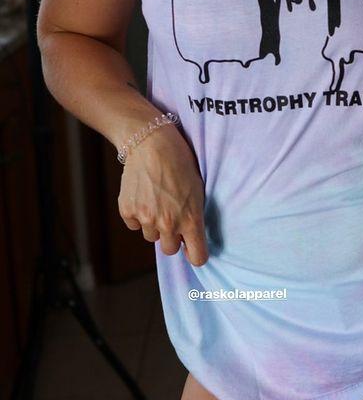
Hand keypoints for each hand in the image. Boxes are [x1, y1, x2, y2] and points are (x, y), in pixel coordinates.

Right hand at [118, 124, 208, 266]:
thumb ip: (194, 215)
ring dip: (154, 224)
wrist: (152, 142)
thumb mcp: (197, 189)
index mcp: (191, 219)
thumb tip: (189, 235)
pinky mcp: (128, 211)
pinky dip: (138, 214)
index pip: (197, 257)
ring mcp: (146, 218)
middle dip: (172, 237)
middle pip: (170, 250)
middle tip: (172, 216)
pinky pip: (134, 224)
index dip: (196, 254)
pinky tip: (143, 195)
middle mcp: (168, 224)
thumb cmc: (180, 162)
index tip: (193, 249)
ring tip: (157, 200)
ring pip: (151, 236)